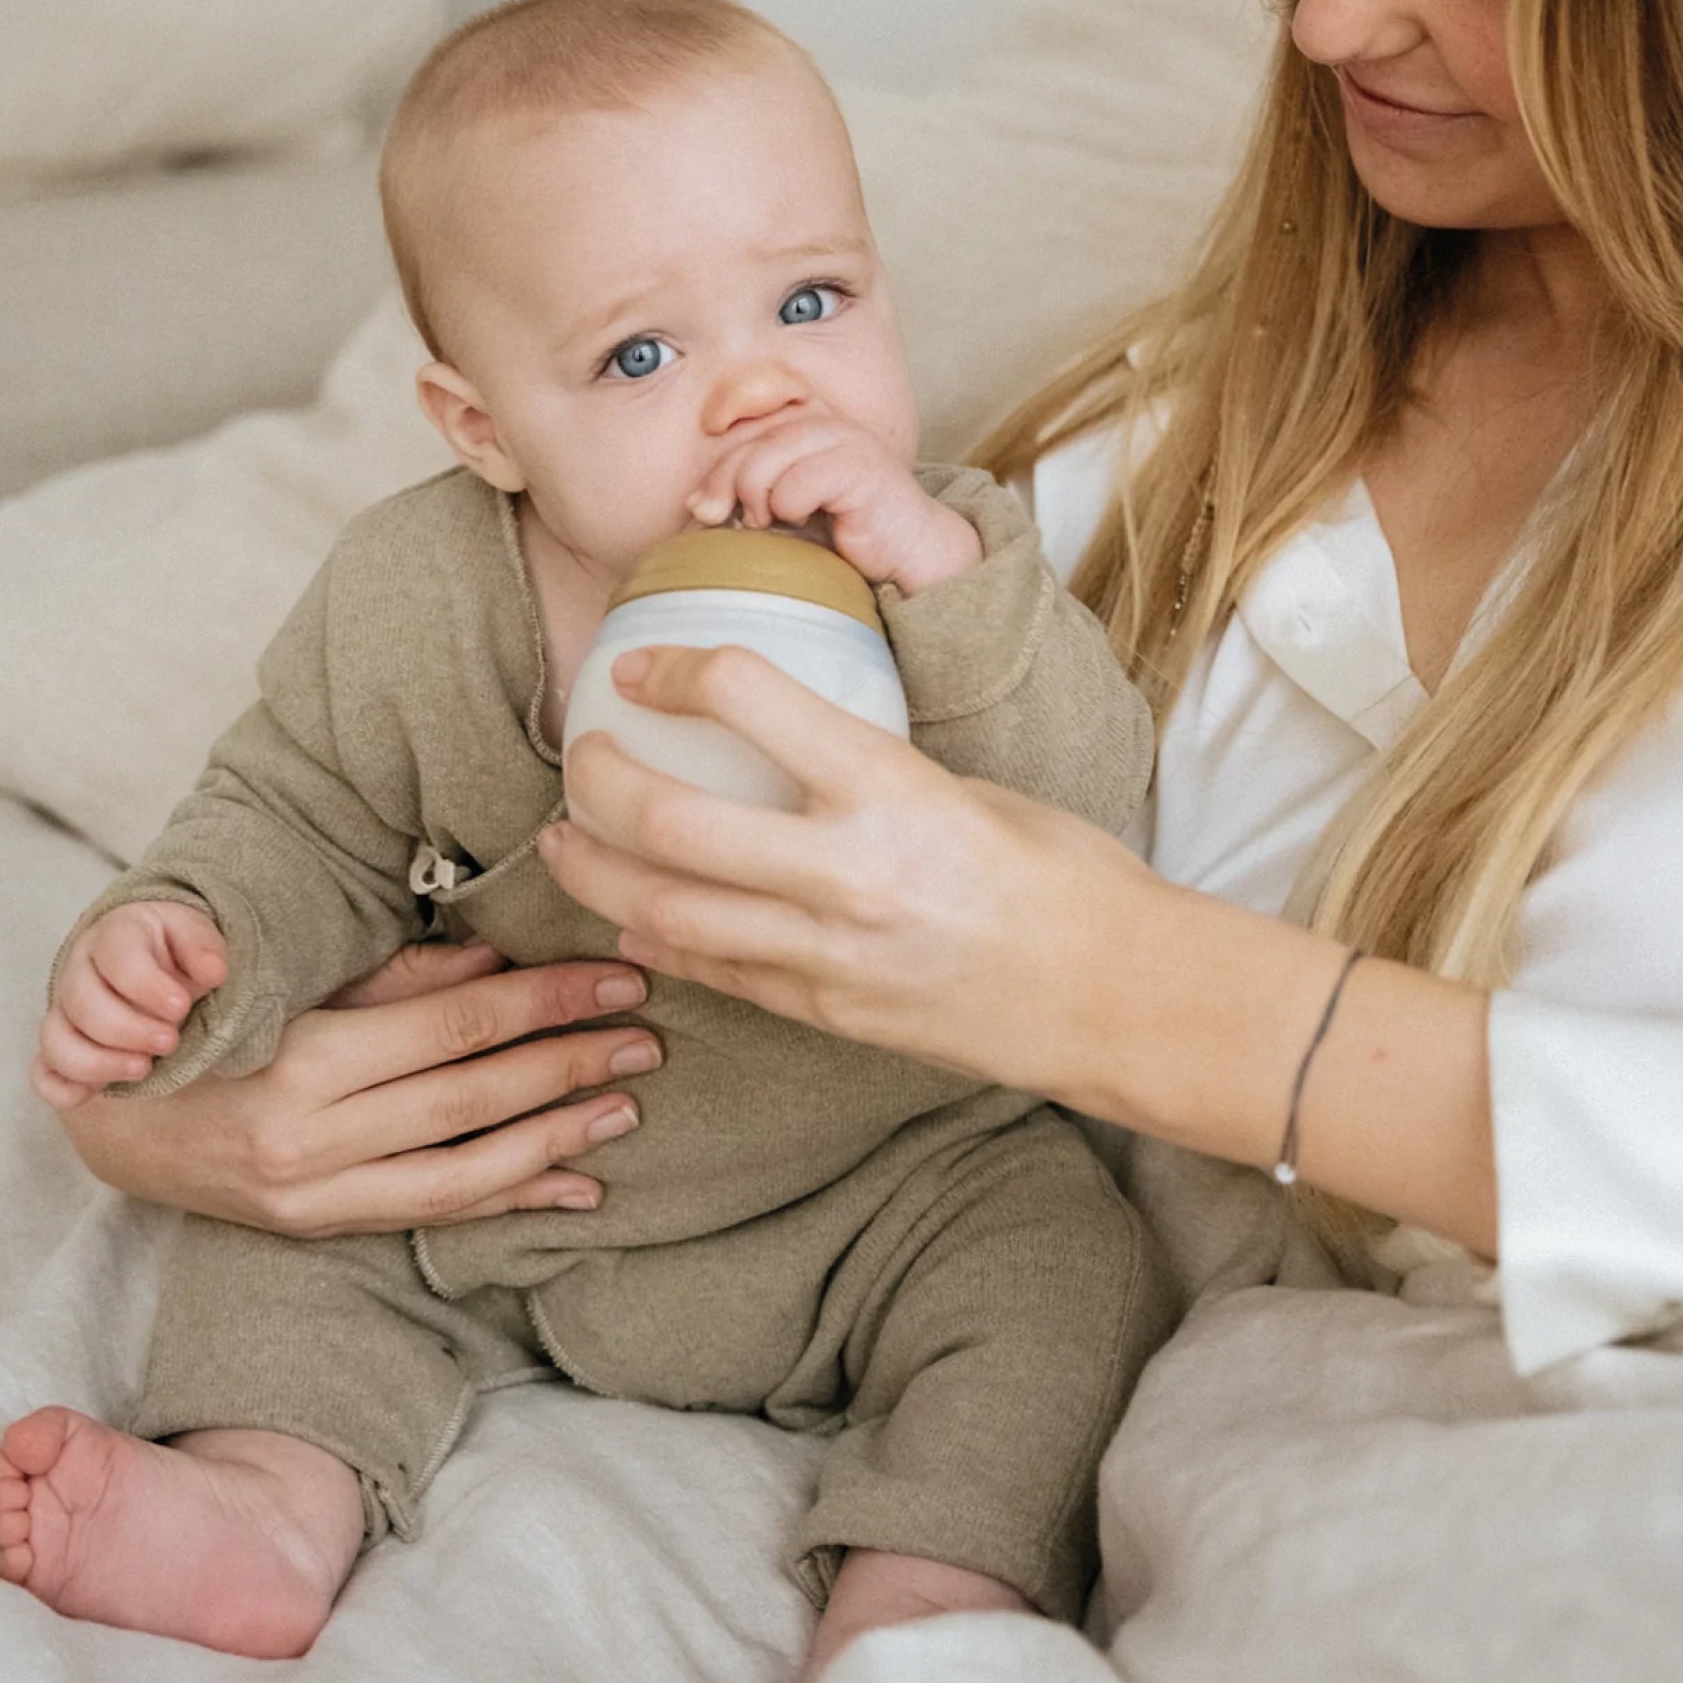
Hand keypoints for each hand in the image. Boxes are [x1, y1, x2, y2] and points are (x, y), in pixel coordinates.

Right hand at [34, 901, 228, 1109]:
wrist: (151, 958)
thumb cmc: (171, 947)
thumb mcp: (193, 933)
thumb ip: (203, 948)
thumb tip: (215, 973)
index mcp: (114, 934)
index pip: (117, 958)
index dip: (147, 987)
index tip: (181, 1007)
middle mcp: (78, 971)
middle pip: (82, 1003)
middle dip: (129, 1030)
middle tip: (170, 1041)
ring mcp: (63, 1010)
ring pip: (57, 1042)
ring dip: (98, 1063)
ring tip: (143, 1068)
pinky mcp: (61, 1046)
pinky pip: (44, 1074)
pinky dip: (65, 1089)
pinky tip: (102, 1090)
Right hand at [53, 940, 662, 1235]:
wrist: (115, 1122)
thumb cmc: (212, 1027)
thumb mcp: (293, 983)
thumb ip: (396, 978)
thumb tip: (495, 964)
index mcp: (305, 1058)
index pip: (454, 1027)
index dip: (544, 1003)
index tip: (616, 980)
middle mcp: (313, 1139)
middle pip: (472, 1099)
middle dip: (567, 1066)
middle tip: (646, 1039)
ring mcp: (318, 1196)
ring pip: (464, 1169)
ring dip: (555, 1137)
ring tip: (625, 1107)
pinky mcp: (324, 1229)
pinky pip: (435, 1213)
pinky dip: (511, 1199)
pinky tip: (575, 1183)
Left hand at [543, 644, 1502, 1257]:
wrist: (1117, 999)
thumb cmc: (1067, 879)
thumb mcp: (970, 788)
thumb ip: (873, 771)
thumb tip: (798, 746)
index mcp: (891, 790)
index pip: (746, 698)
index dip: (674, 670)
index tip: (643, 667)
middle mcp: (845, 873)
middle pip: (668, 819)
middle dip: (597, 780)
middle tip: (579, 755)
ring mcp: (828, 956)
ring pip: (664, 912)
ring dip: (595, 872)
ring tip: (565, 842)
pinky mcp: (825, 1015)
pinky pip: (714, 973)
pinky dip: (657, 940)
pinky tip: (630, 916)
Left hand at [686, 413, 979, 595]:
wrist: (910, 552)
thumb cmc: (848, 534)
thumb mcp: (787, 511)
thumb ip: (747, 497)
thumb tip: (695, 503)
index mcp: (803, 428)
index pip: (739, 436)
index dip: (716, 473)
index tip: (706, 511)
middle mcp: (822, 425)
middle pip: (746, 449)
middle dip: (729, 491)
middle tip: (749, 524)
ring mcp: (843, 442)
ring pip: (766, 463)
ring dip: (762, 503)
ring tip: (781, 523)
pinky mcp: (860, 468)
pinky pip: (798, 484)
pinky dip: (794, 510)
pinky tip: (814, 522)